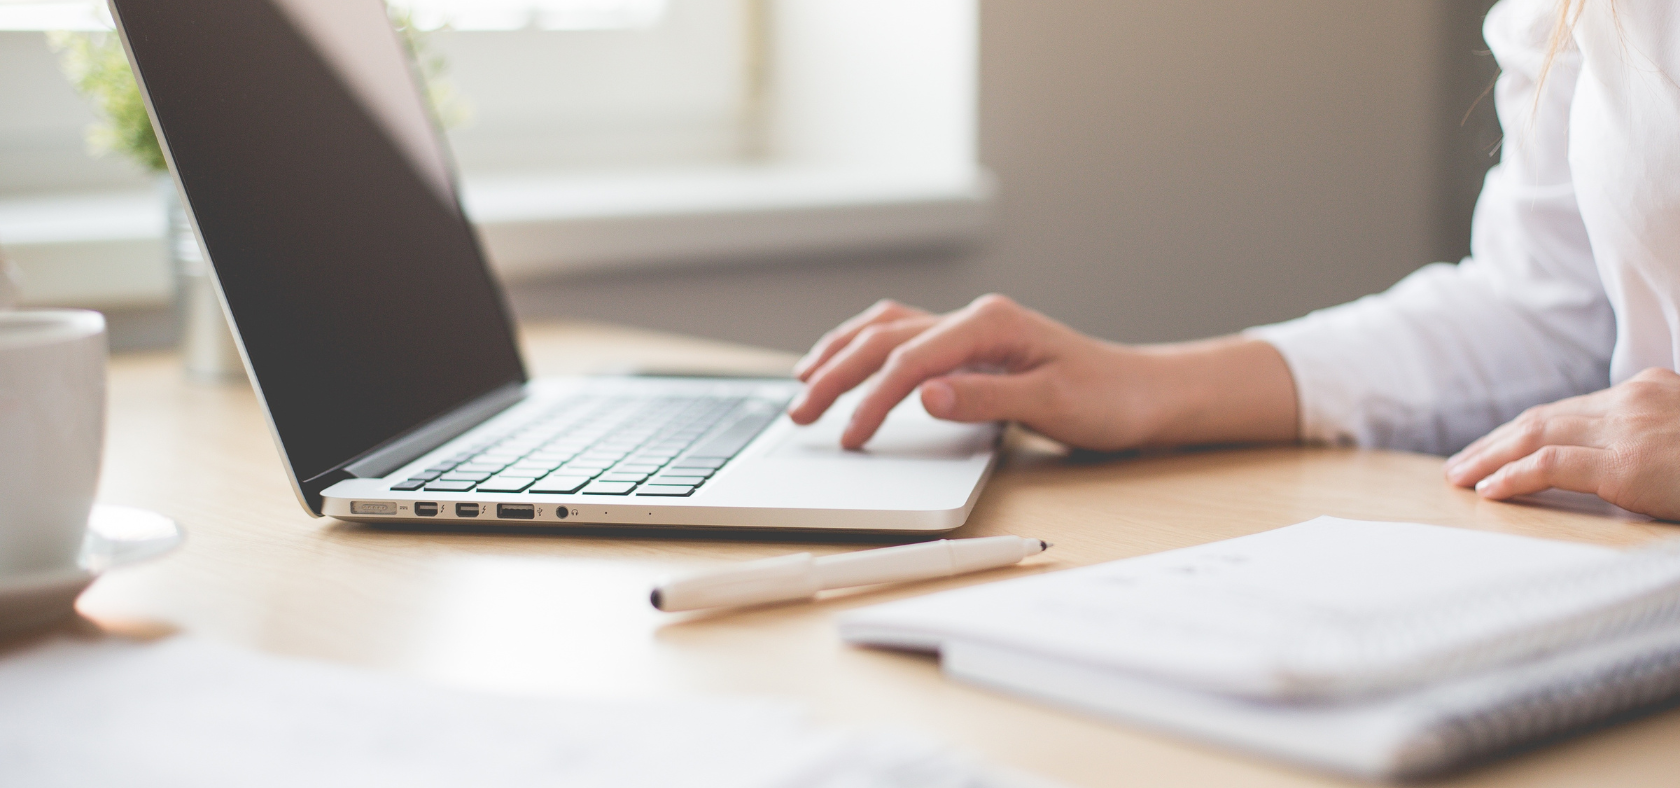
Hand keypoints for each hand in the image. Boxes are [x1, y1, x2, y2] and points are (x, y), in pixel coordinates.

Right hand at [786, 294, 1298, 450]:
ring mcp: (971, 330)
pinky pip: (904, 338)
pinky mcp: (971, 348)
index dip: (872, 400)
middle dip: (835, 374)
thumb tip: (923, 396)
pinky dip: (866, 350)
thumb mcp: (1053, 405)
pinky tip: (848, 365)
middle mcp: (975, 319)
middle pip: (885, 339)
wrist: (1145, 393)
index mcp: (991, 325)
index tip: (849, 438)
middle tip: (800, 414)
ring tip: (803, 382)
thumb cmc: (1109, 400)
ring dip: (841, 353)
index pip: (910, 360)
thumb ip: (985, 399)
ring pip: (886, 329)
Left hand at [1444, 368, 1679, 520]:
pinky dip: (1513, 476)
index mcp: (1646, 389)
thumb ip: (1648, 436)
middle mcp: (1631, 399)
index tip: (1495, 446)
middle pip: (1543, 418)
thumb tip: (1619, 461)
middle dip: (1494, 442)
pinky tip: (1488, 488)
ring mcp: (1628, 428)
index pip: (1568, 409)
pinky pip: (1552, 465)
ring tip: (1460, 476)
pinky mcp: (1627, 464)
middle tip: (1460, 463)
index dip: (1523, 430)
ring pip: (1537, 435)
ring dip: (1489, 457)